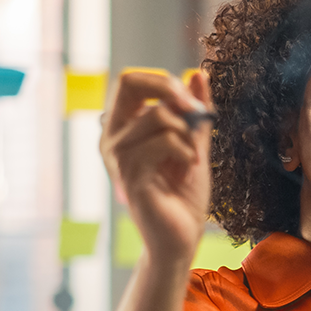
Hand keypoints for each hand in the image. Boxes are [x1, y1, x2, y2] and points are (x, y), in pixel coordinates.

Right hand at [100, 69, 214, 267]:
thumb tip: (198, 73)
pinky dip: (185, 151)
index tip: (191, 99)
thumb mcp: (194, 144)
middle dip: (173, 93)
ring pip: (157, 116)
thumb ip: (195, 112)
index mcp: (124, 128)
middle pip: (132, 84)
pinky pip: (162, 143)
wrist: (181, 237)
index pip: (130, 80)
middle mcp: (113, 138)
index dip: (163, 81)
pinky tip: (190, 167)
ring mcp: (118, 157)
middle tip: (197, 117)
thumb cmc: (183, 194)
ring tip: (193, 157)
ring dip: (187, 133)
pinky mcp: (131, 176)